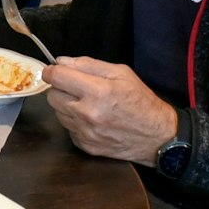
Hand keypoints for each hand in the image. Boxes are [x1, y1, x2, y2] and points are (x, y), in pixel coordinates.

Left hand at [44, 56, 177, 163]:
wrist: (157, 136)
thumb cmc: (141, 101)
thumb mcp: (121, 73)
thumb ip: (88, 64)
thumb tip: (61, 61)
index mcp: (98, 92)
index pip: (56, 77)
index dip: (52, 71)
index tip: (55, 71)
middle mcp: (87, 114)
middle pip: (52, 96)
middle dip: (60, 89)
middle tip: (77, 88)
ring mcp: (85, 133)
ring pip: (57, 113)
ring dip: (67, 106)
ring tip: (87, 104)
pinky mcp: (85, 146)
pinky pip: (67, 129)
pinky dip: (75, 122)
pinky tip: (91, 120)